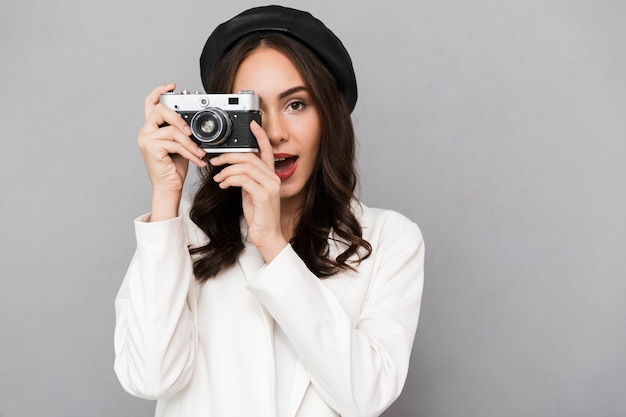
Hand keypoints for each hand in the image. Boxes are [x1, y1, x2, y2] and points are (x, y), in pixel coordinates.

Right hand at [137, 84, 206, 220]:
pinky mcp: (151, 148)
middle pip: (160, 110)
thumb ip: (182, 131)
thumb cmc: (174, 167)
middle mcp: (145, 131)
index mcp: (152, 128)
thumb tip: (194, 123)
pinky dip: (189, 152)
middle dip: (179, 118)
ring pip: (172, 130)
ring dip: (190, 143)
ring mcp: (146, 139)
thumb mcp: (181, 145)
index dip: (160, 92)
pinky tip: (197, 160)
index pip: (150, 103)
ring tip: (199, 153)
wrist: (169, 187)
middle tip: (191, 132)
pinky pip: (175, 143)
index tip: (172, 86)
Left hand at [210, 121, 287, 261]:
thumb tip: (232, 170)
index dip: (259, 135)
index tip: (251, 124)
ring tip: (217, 176)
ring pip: (245, 166)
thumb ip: (246, 179)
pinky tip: (223, 184)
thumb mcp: (251, 193)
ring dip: (226, 169)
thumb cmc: (259, 216)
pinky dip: (230, 179)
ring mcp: (270, 186)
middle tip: (215, 160)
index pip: (267, 150)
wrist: (267, 236)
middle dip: (229, 155)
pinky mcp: (264, 195)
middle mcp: (273, 178)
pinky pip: (244, 179)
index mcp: (270, 175)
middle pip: (250, 156)